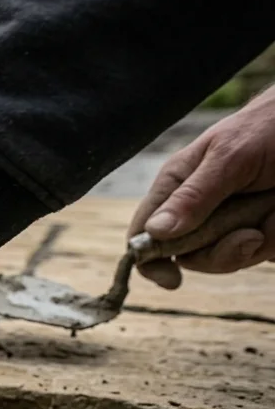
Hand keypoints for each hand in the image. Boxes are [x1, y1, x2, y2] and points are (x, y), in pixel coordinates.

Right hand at [129, 87, 274, 288]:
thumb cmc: (267, 128)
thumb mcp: (229, 159)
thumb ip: (194, 197)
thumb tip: (154, 232)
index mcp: (177, 188)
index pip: (145, 234)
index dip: (151, 261)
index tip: (172, 280)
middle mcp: (199, 209)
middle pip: (193, 257)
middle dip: (225, 252)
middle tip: (252, 235)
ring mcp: (232, 221)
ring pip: (234, 257)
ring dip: (263, 239)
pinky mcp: (261, 227)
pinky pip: (266, 253)